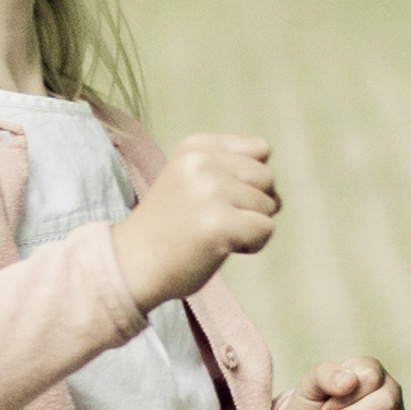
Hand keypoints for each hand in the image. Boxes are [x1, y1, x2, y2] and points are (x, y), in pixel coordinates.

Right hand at [112, 132, 277, 309]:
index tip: (218, 196)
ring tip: (213, 234)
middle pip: (267, 177)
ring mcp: (211, 192)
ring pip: (269, 205)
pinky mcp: (220, 224)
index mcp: (196, 146)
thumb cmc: (168, 228)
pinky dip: (252, 244)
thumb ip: (230, 172)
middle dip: (252, 203)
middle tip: (215, 219)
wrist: (131, 264)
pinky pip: (266, 229)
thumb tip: (279, 198)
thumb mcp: (190, 179)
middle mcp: (203, 162)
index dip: (250, 178)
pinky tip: (222, 247)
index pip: (260, 149)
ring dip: (250, 225)